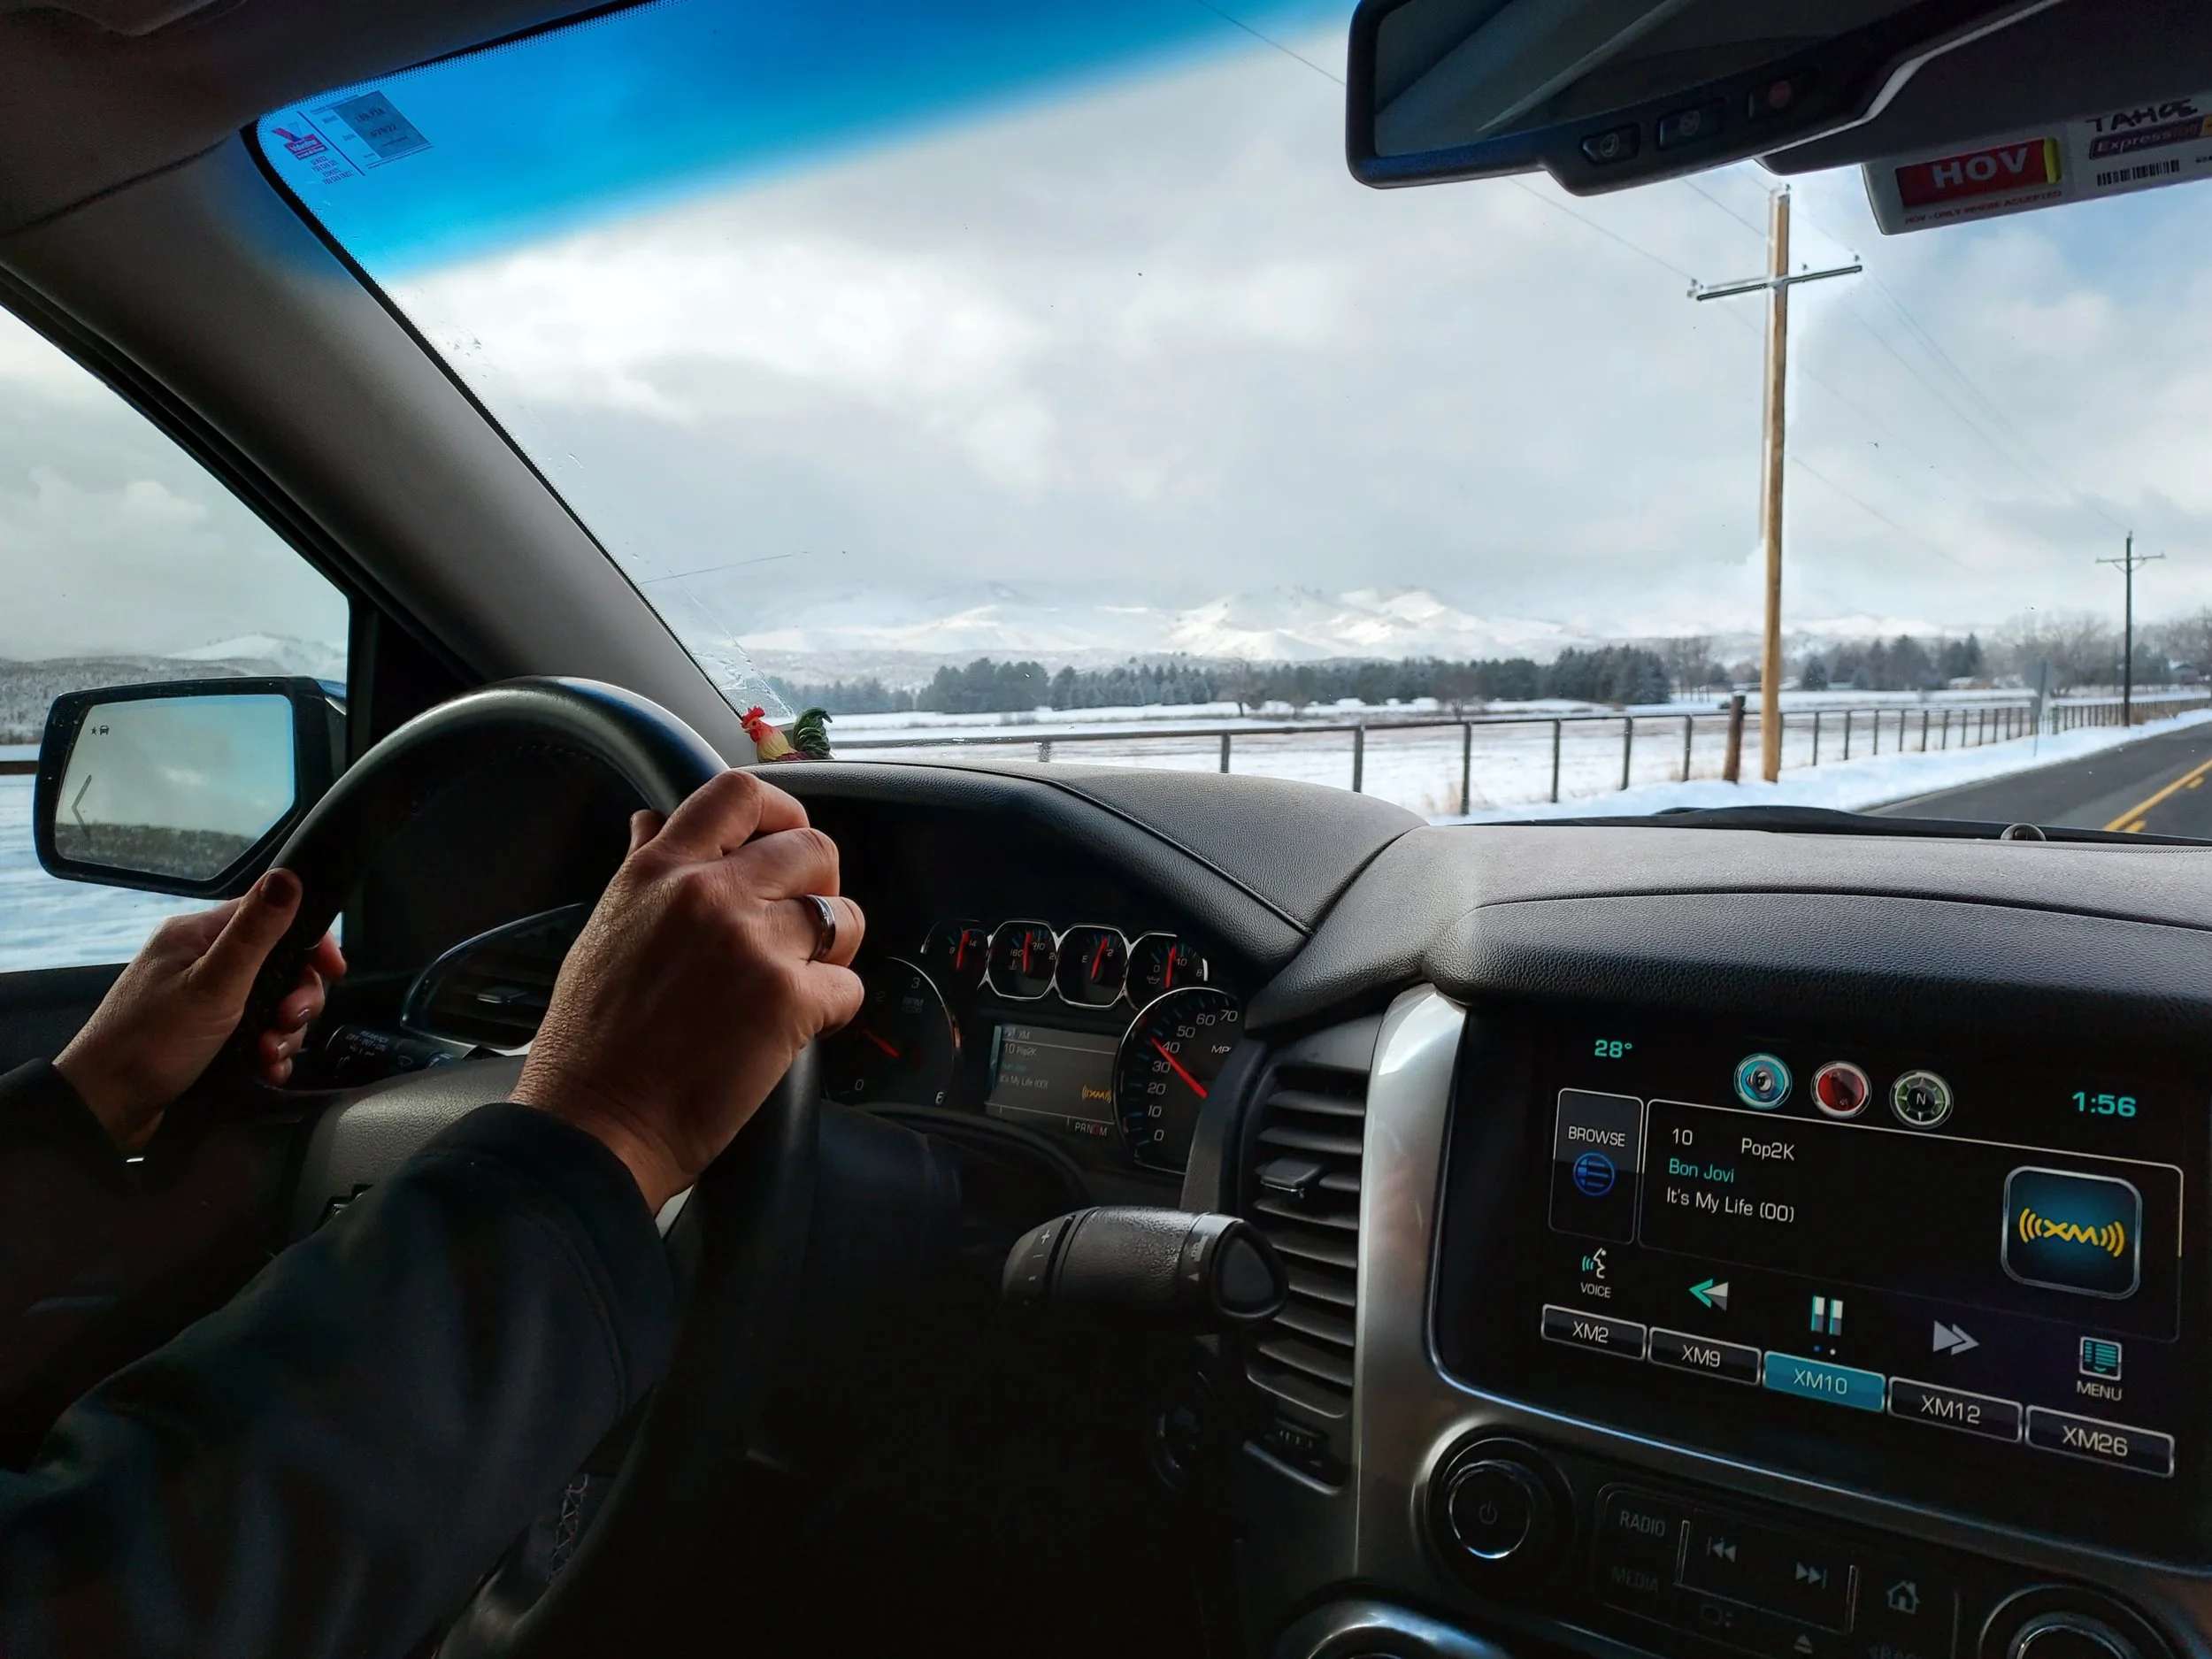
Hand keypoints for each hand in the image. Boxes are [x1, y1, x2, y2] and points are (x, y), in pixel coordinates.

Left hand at [55, 868, 347, 1150]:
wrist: (105, 1108)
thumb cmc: (152, 1043)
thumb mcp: (212, 985)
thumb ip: (254, 933)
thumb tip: (289, 876)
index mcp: (197, 935)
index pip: (271, 915)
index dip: (309, 940)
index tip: (333, 970)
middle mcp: (201, 961)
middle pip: (279, 964)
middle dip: (296, 998)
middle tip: (289, 1023)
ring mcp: (204, 999)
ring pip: (273, 1003)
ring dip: (284, 1032)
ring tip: (269, 1055)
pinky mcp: (208, 1034)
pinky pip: (258, 1032)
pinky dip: (269, 1051)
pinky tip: (265, 1069)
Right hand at [514, 771, 863, 1210]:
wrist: (595, 1124)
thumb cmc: (591, 1042)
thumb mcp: (604, 928)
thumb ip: (642, 866)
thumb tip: (651, 819)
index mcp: (660, 871)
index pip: (739, 795)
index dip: (782, 812)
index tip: (785, 841)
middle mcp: (708, 894)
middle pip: (813, 849)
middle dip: (820, 887)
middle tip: (801, 926)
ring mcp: (752, 944)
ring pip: (844, 917)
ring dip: (836, 949)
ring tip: (803, 978)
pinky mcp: (787, 999)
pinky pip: (849, 986)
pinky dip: (834, 1010)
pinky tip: (797, 1029)